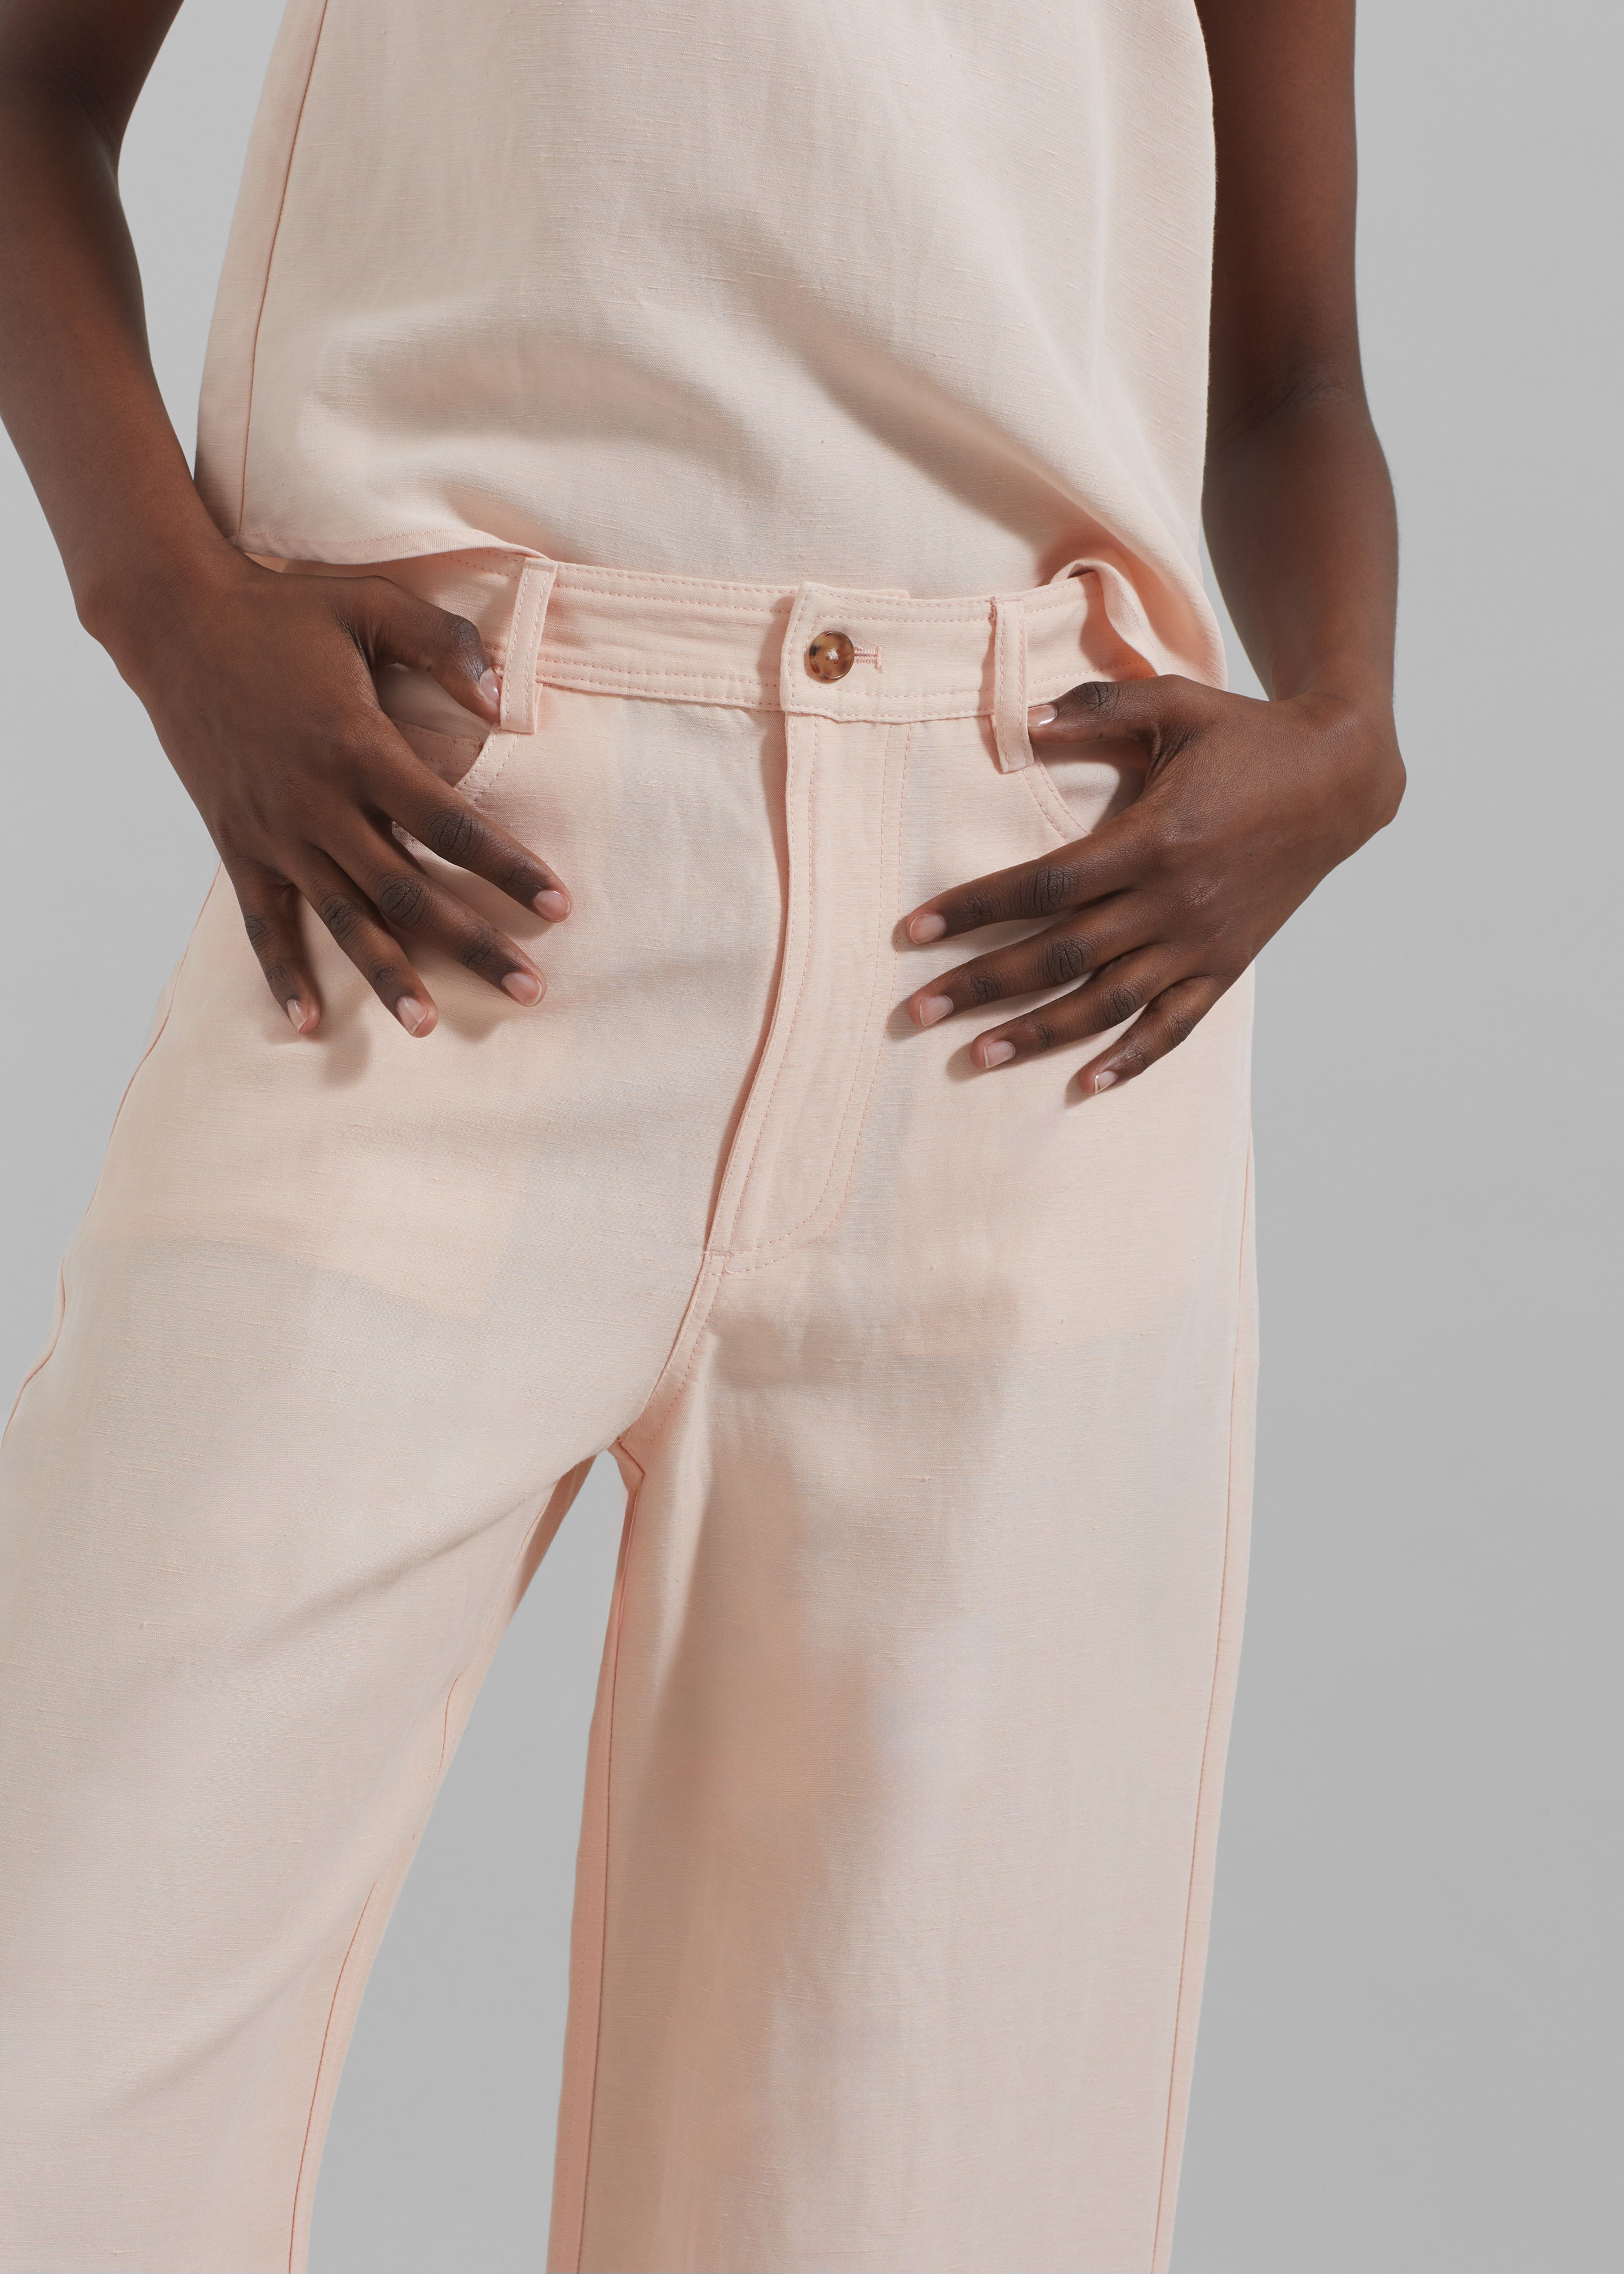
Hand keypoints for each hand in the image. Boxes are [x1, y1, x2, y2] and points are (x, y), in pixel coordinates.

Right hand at [109, 552, 570, 1037]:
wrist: (174, 622)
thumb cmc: (282, 611)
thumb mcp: (373, 603)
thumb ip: (448, 643)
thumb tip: (506, 702)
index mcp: (360, 748)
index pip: (451, 826)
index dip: (508, 869)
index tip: (558, 907)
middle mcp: (319, 804)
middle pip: (409, 892)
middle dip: (473, 945)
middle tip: (528, 989)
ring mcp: (275, 832)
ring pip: (344, 920)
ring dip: (388, 978)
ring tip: (428, 1027)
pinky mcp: (236, 844)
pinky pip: (262, 922)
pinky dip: (283, 974)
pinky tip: (307, 1023)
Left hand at [903, 676, 1403, 1092]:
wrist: (1340, 779)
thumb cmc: (1248, 735)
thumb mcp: (1175, 703)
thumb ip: (1096, 710)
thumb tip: (1022, 721)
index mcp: (1151, 839)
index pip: (1044, 885)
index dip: (975, 908)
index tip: (914, 929)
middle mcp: (1172, 901)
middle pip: (1060, 955)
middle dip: (982, 985)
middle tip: (915, 1012)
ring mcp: (1201, 941)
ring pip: (1106, 1002)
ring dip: (1038, 1033)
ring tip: (975, 1056)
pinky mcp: (1226, 964)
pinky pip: (1173, 1025)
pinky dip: (1131, 1059)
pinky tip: (1084, 1085)